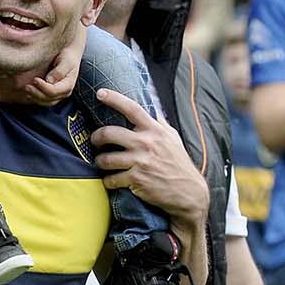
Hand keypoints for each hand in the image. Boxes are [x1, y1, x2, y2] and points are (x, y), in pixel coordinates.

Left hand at [17, 30, 84, 103]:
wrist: (69, 55)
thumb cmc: (68, 56)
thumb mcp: (66, 61)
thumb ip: (59, 71)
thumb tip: (49, 81)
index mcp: (68, 85)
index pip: (54, 91)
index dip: (43, 87)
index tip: (35, 79)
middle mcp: (64, 92)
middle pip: (49, 99)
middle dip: (37, 94)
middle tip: (26, 87)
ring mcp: (58, 95)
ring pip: (45, 102)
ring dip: (34, 98)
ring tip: (26, 89)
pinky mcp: (51, 94)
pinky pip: (43, 100)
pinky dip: (35, 98)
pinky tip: (27, 92)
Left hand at [88, 88, 208, 223]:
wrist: (188, 192)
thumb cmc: (179, 163)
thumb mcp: (173, 138)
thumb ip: (159, 123)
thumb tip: (153, 104)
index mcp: (155, 131)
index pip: (132, 108)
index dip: (114, 98)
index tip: (100, 93)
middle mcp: (146, 144)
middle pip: (109, 133)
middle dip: (96, 137)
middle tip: (95, 141)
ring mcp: (140, 162)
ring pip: (105, 159)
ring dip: (100, 161)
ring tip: (102, 162)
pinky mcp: (136, 180)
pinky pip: (111, 179)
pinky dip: (108, 181)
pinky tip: (111, 180)